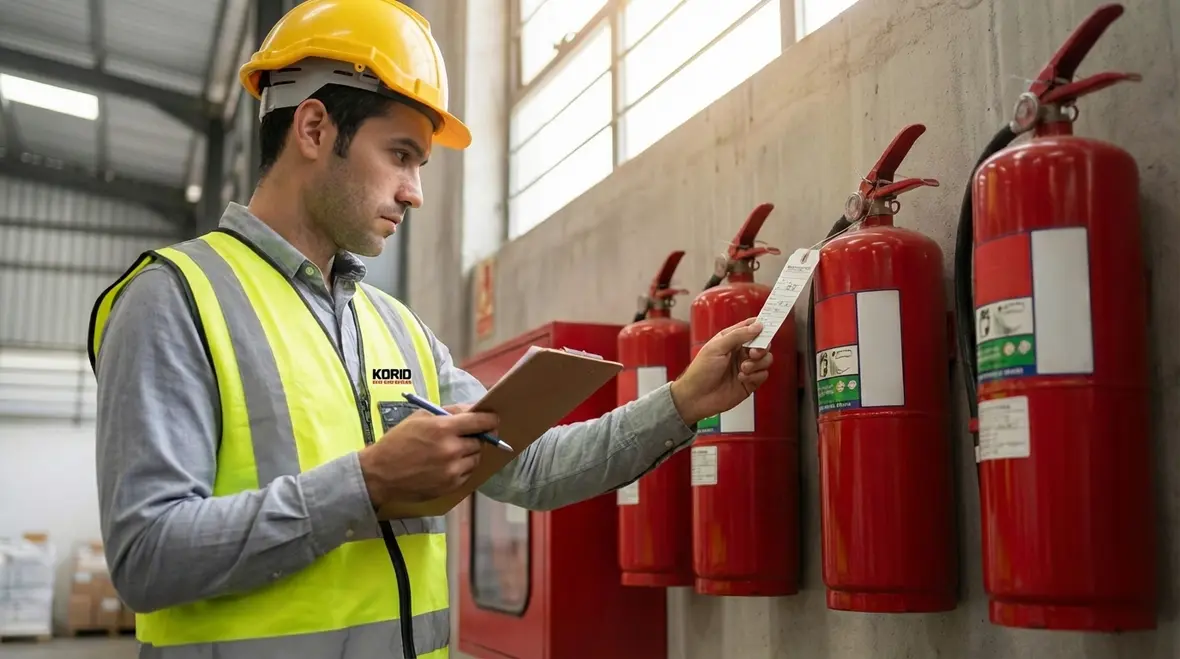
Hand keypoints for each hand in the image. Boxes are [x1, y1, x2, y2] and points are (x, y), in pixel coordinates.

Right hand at [358, 405, 499, 508]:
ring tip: (452, 452)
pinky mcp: (451, 486)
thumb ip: (449, 412)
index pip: (480, 421)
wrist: (380, 474)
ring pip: (476, 458)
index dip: (490, 419)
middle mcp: (451, 449)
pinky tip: (446, 465)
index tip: (494, 419)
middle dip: (475, 437)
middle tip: (463, 437)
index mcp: (443, 428)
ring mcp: (452, 470)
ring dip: (469, 454)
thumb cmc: (398, 442)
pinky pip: (467, 473)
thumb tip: (473, 409)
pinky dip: (462, 468)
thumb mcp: (419, 418)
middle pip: (480, 441)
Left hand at [669, 318, 773, 425]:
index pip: (750, 328)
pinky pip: (763, 375)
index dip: (760, 325)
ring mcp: (746, 367)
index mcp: (730, 340)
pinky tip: (742, 378)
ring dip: (757, 363)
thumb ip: (738, 335)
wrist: (696, 397)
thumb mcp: (717, 348)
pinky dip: (755, 376)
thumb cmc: (700, 371)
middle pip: (763, 344)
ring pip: (766, 359)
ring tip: (743, 368)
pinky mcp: (750, 382)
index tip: (768, 325)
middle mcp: (739, 352)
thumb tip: (757, 326)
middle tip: (753, 353)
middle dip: (762, 347)